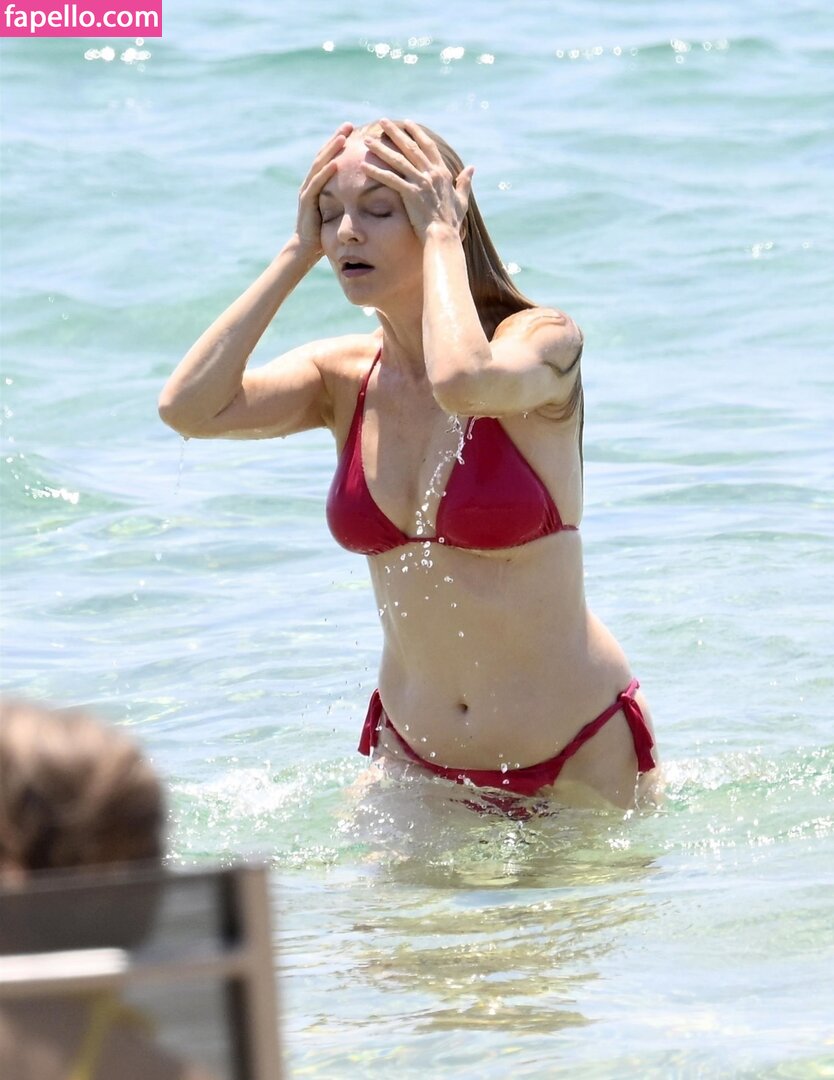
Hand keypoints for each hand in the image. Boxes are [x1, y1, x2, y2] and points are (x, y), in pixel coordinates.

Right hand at [294, 123, 352, 257]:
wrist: (308, 249)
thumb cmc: (326, 231)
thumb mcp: (340, 210)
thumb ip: (349, 197)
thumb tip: (371, 192)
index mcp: (321, 182)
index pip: (332, 157)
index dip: (341, 142)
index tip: (355, 130)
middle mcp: (312, 182)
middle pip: (325, 155)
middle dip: (336, 139)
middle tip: (349, 125)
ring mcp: (308, 190)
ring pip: (320, 165)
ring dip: (331, 150)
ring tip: (342, 137)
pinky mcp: (307, 201)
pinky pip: (316, 184)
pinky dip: (325, 172)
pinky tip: (334, 163)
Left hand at [361, 119, 473, 242]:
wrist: (444, 236)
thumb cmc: (452, 222)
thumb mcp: (462, 199)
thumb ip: (465, 182)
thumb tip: (472, 168)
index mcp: (443, 172)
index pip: (428, 146)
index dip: (417, 133)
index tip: (406, 122)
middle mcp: (432, 173)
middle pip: (410, 147)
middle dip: (395, 132)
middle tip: (382, 121)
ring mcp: (421, 183)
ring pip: (398, 160)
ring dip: (381, 149)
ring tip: (367, 141)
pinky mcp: (411, 194)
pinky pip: (390, 179)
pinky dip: (377, 172)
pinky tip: (364, 166)